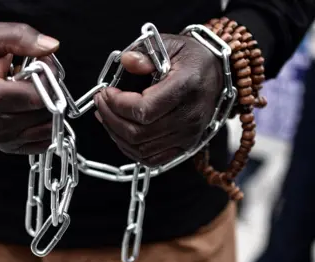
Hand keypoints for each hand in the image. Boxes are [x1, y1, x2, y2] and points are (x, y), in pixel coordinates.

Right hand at [0, 22, 60, 153]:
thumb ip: (22, 37)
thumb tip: (50, 46)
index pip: (37, 97)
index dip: (49, 78)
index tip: (43, 64)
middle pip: (44, 112)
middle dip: (50, 90)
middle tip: (38, 75)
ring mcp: (1, 138)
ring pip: (47, 127)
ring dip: (49, 106)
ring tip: (31, 91)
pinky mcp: (8, 146)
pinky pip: (43, 141)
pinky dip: (45, 123)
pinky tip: (32, 108)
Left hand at [94, 34, 222, 166]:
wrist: (217, 72)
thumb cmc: (193, 58)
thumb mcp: (170, 44)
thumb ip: (146, 52)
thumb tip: (127, 61)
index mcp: (186, 88)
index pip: (144, 110)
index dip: (117, 104)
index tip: (106, 92)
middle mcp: (189, 116)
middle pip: (138, 133)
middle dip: (110, 118)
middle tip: (101, 102)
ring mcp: (188, 135)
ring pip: (141, 149)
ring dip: (116, 134)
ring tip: (106, 115)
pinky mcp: (185, 146)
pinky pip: (152, 159)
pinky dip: (131, 149)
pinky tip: (120, 132)